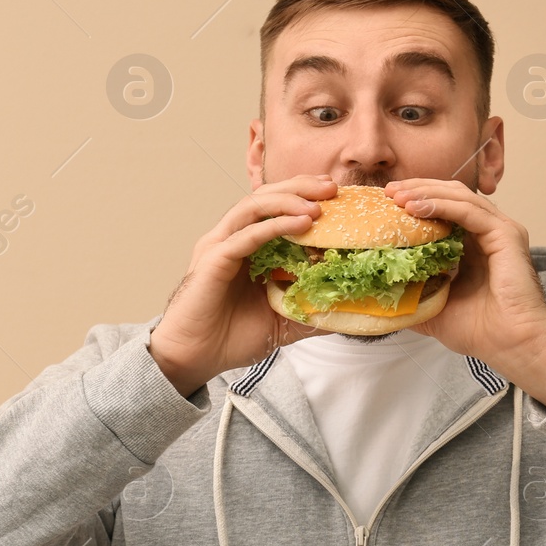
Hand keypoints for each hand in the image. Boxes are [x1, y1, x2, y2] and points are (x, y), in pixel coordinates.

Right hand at [149, 174, 337, 395]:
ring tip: (318, 204)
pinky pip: (247, 235)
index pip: (276, 208)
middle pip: (266, 197)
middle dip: (300, 187)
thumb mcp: (284, 321)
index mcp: (247, 246)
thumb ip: (312, 309)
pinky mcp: (214, 260)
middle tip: (332, 187)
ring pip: (254, 206)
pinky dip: (275, 225)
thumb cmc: (231, 338)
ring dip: (288, 200)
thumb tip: (351, 309)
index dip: (304, 196)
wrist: (194, 358)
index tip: (336, 195)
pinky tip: (302, 223)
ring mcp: (220, 246)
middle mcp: (232, 238)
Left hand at [383, 178, 545, 367]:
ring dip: (426, 193)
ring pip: (460, 197)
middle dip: (419, 189)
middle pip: (452, 194)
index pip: (445, 208)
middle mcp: (490, 232)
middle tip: (389, 191)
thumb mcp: (434, 309)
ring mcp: (501, 230)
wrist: (511, 346)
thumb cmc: (481, 331)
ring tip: (398, 196)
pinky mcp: (507, 235)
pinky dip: (442, 206)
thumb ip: (413, 296)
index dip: (418, 200)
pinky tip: (417, 207)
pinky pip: (470, 211)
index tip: (388, 202)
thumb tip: (380, 297)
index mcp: (476, 244)